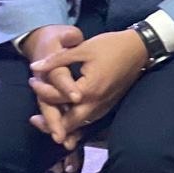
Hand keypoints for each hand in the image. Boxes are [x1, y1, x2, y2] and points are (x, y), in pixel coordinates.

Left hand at [29, 31, 149, 145]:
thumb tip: (34, 67)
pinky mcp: (109, 105)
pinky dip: (76, 123)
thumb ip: (57, 60)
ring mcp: (104, 106)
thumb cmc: (111, 46)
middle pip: (67, 123)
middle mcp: (96, 103)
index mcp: (87, 90)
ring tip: (46, 121)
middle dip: (49, 123)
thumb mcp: (83, 49)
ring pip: (79, 125)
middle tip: (34, 119)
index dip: (40, 89)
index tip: (32, 80)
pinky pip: (89, 120)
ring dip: (62, 126)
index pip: (57, 97)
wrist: (140, 48)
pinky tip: (68, 117)